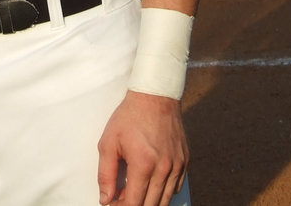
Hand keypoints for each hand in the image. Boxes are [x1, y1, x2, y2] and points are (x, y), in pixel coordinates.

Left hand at [97, 90, 187, 205]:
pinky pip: (176, 188)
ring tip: (135, 192)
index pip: (134, 204)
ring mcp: (177, 166)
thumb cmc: (130, 117)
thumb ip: (105, 175)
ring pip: (166, 200)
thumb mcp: (108, 143)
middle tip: (122, 198)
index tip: (113, 203)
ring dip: (149, 202)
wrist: (155, 96)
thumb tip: (106, 199)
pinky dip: (164, 192)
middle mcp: (164, 169)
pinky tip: (151, 184)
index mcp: (143, 165)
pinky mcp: (184, 161)